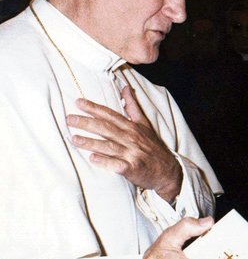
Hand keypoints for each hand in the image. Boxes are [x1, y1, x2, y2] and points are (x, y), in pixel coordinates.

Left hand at [67, 85, 181, 201]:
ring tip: (74, 139)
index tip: (78, 102)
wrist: (167, 170)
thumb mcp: (145, 124)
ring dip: (91, 142)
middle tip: (69, 119)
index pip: (111, 115)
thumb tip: (125, 87)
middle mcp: (132, 139)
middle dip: (87, 123)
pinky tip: (92, 158)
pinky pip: (117, 165)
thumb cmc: (152, 146)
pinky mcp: (132, 169)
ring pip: (109, 146)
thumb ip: (133, 106)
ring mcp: (132, 154)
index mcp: (133, 127)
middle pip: (107, 129)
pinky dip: (105, 161)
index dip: (94, 108)